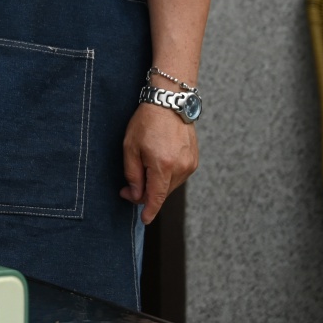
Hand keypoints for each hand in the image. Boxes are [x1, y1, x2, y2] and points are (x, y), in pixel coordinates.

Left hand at [119, 102, 199, 223]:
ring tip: (144, 167)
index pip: (156, 197)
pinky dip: (167, 176)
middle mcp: (180, 168)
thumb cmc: (146, 122)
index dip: (149, 211)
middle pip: (162, 192)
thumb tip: (134, 195)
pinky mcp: (194, 160)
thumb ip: (133, 174)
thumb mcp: (130, 147)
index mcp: (163, 166)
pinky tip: (158, 163)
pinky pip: (178, 176)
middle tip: (128, 188)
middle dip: (146, 194)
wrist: (169, 102)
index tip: (145, 220)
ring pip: (170, 186)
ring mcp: (190, 165)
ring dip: (157, 184)